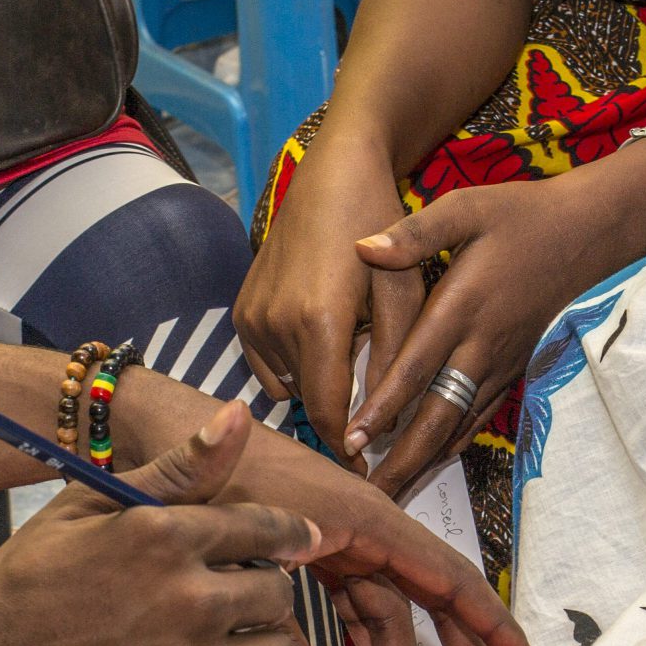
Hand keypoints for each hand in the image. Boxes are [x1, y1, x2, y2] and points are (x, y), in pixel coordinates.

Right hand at [0, 401, 326, 645]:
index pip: (269, 529)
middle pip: (278, 594)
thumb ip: (172, 470)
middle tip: (228, 610)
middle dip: (260, 596)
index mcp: (165, 537)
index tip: (295, 547)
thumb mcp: (82, 509)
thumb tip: (236, 417)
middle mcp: (191, 601)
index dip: (288, 537)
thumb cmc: (20, 593)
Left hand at [115, 370, 538, 645]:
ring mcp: (334, 538)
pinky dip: (361, 636)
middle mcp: (358, 526)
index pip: (444, 573)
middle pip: (424, 593)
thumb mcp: (247, 541)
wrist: (163, 435)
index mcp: (362, 517)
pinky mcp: (307, 549)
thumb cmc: (210, 469)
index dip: (486, 619)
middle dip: (456, 641)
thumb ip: (279, 622)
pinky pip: (349, 599)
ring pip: (385, 603)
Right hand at [233, 134, 422, 465]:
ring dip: (316, 386)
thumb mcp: (404, 295)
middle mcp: (274, 325)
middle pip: (306, 404)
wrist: (335, 173)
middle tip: (369, 418)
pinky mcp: (241, 311)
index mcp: (318, 323)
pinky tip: (319, 338)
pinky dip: (292, 366)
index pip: (328, 413)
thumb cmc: (380, 227)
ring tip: (347, 357)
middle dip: (337, 417)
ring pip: (286, 386)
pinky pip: (267, 365)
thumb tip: (385, 426)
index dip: (348, 448)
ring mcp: (251, 318)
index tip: (367, 473)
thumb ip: (393, 363)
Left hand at [346, 169, 645, 496]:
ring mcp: (501, 363)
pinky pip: (480, 416)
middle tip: (367, 493)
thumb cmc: (520, 215)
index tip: (352, 438)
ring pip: (458, 424)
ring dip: (424, 461)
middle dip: (401, 458)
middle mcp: (481, 345)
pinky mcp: (513, 369)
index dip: (383, 407)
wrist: (586, 233)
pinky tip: (433, 461)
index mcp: (462, 307)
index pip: (414, 368)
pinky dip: (454, 442)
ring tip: (392, 492)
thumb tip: (362, 247)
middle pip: (436, 415)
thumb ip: (413, 232)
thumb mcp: (465, 208)